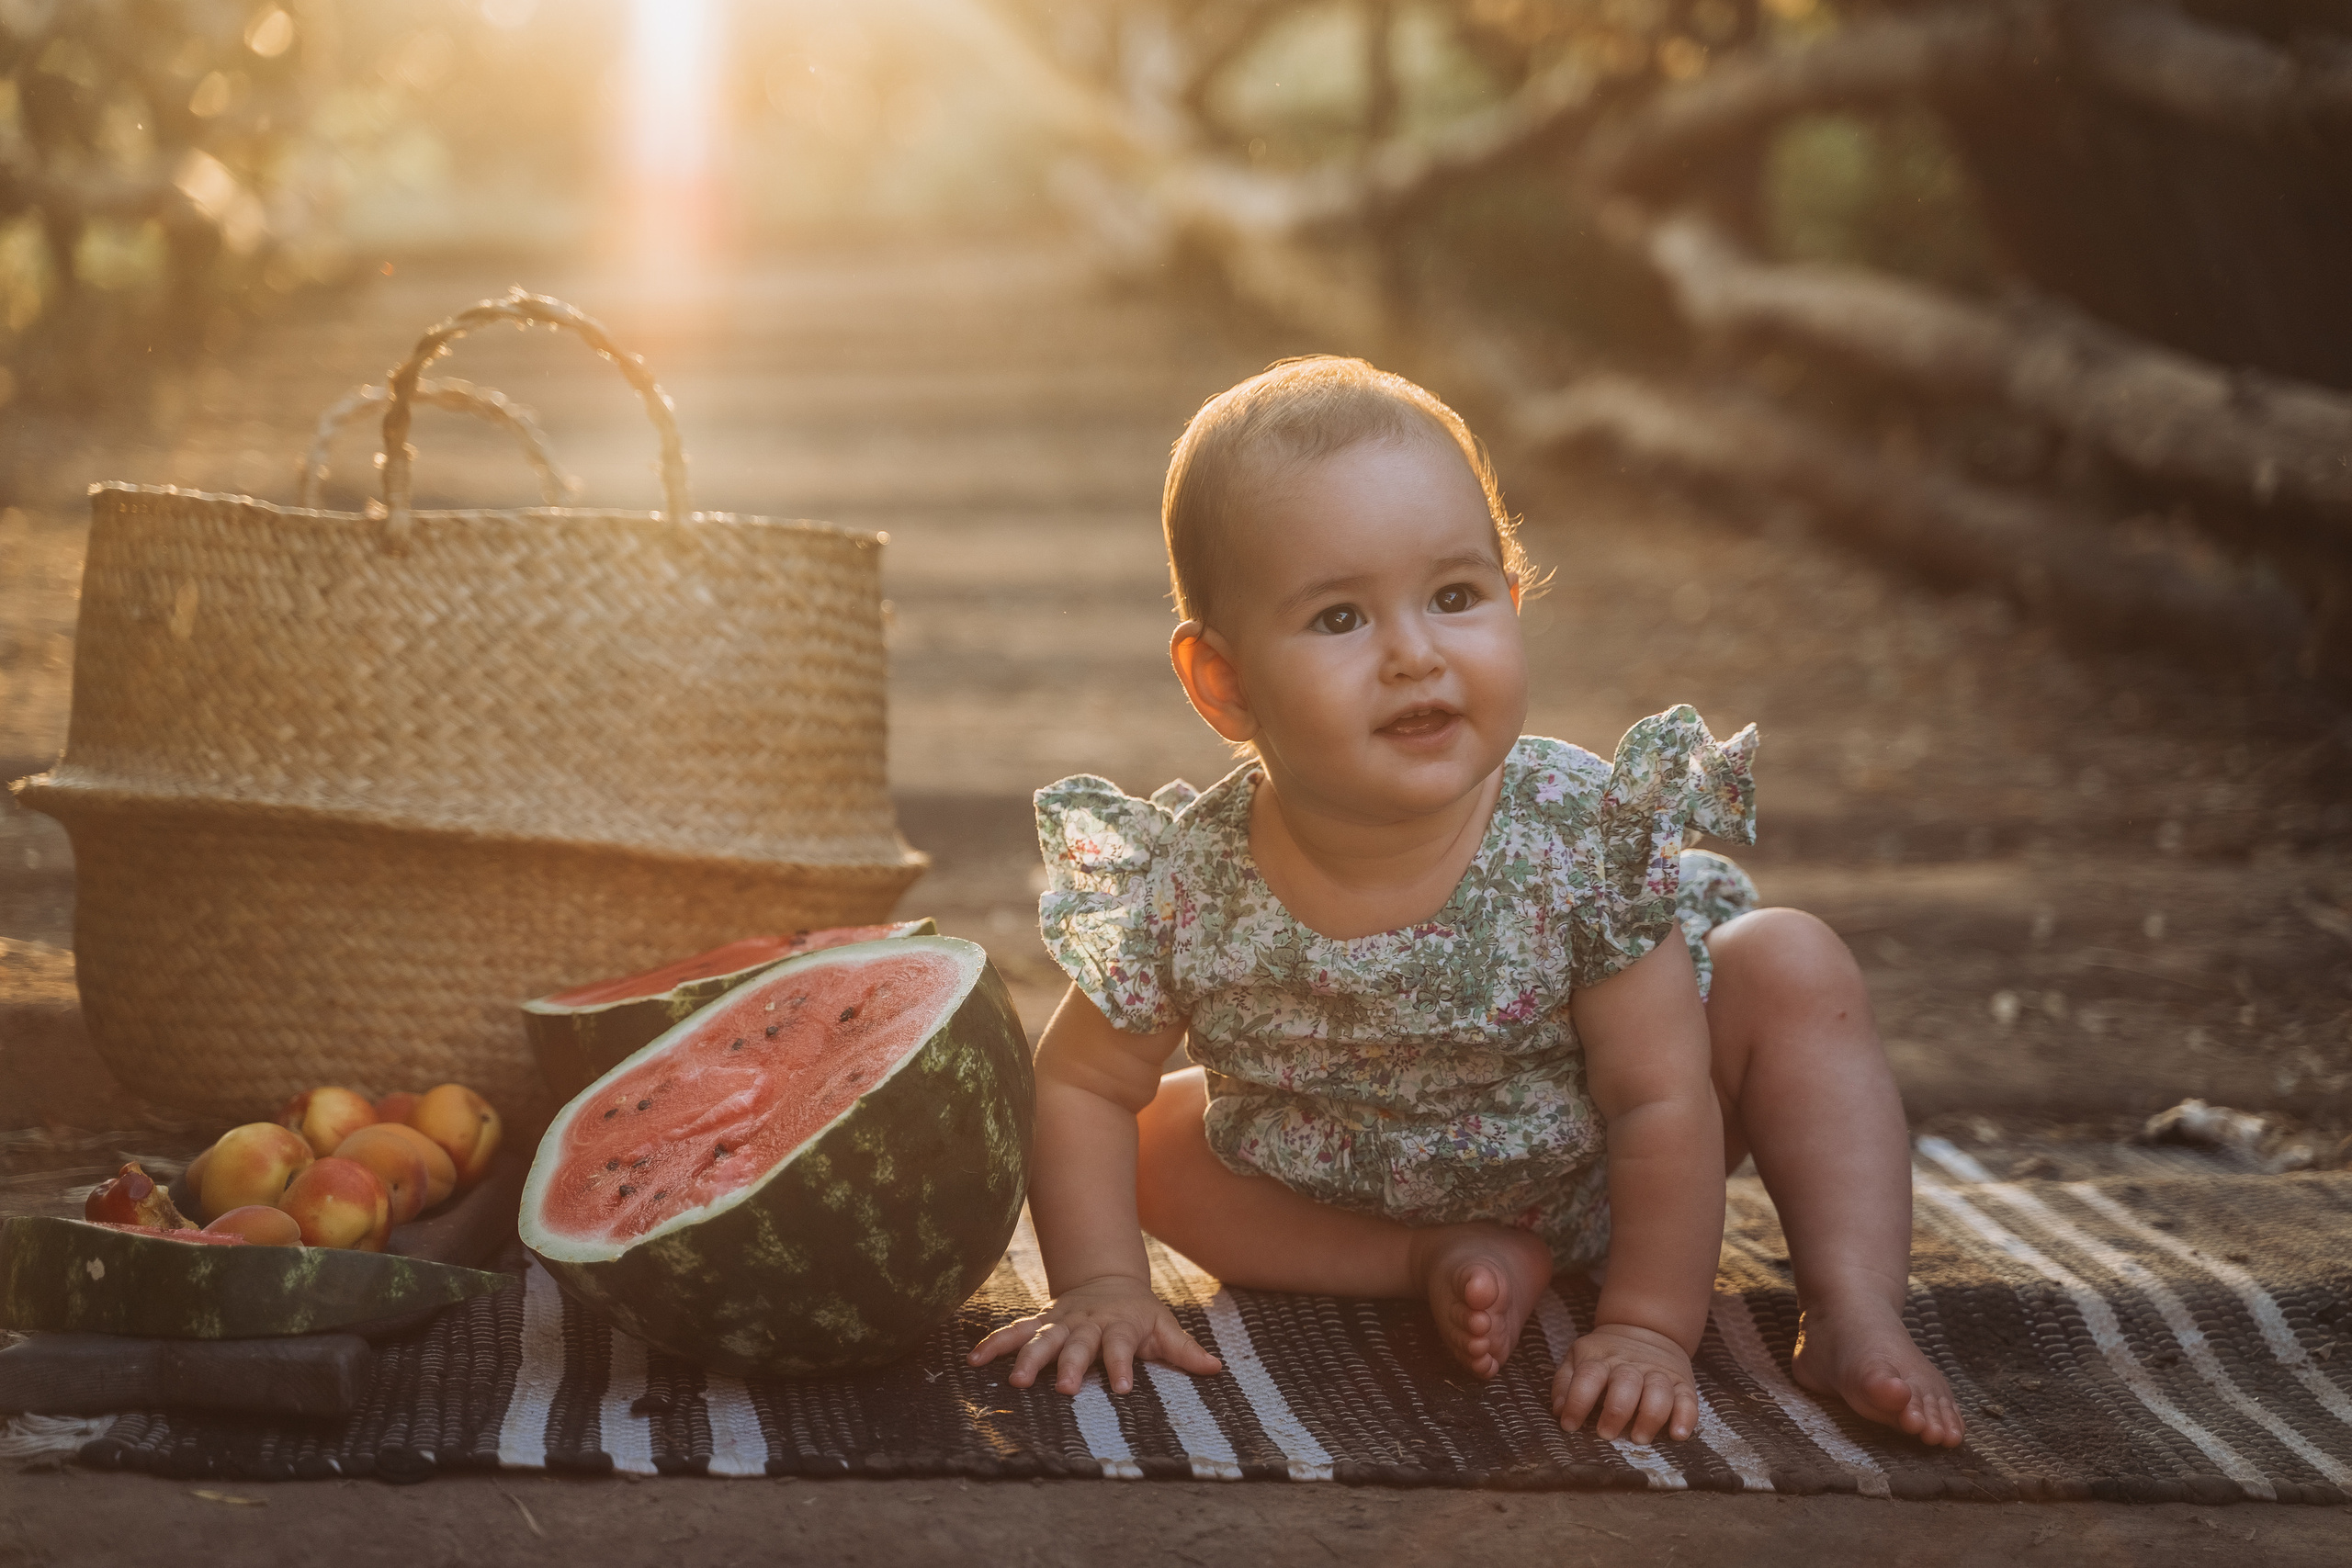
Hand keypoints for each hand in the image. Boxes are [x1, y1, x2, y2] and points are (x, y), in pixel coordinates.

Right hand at [968, 1274, 1221, 1394]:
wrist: (1107, 1280)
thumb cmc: (1139, 1313)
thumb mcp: (1165, 1326)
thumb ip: (1185, 1351)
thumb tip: (1216, 1368)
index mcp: (1120, 1325)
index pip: (1123, 1346)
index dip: (1123, 1364)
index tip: (1123, 1387)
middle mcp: (1087, 1323)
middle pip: (1078, 1343)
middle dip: (1069, 1364)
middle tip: (1062, 1388)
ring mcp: (1060, 1321)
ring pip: (1042, 1337)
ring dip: (1027, 1356)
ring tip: (1015, 1380)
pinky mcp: (1040, 1321)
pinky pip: (1014, 1331)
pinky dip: (994, 1343)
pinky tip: (974, 1360)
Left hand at [1551, 1322, 1697, 1443]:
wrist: (1647, 1328)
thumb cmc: (1605, 1355)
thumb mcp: (1578, 1358)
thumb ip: (1565, 1383)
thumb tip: (1559, 1412)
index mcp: (1601, 1358)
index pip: (1588, 1377)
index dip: (1577, 1402)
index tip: (1569, 1426)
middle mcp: (1631, 1365)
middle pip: (1626, 1383)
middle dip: (1616, 1410)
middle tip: (1607, 1434)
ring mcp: (1659, 1373)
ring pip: (1659, 1391)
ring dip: (1650, 1415)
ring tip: (1639, 1437)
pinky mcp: (1682, 1383)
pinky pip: (1688, 1400)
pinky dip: (1685, 1417)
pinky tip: (1678, 1435)